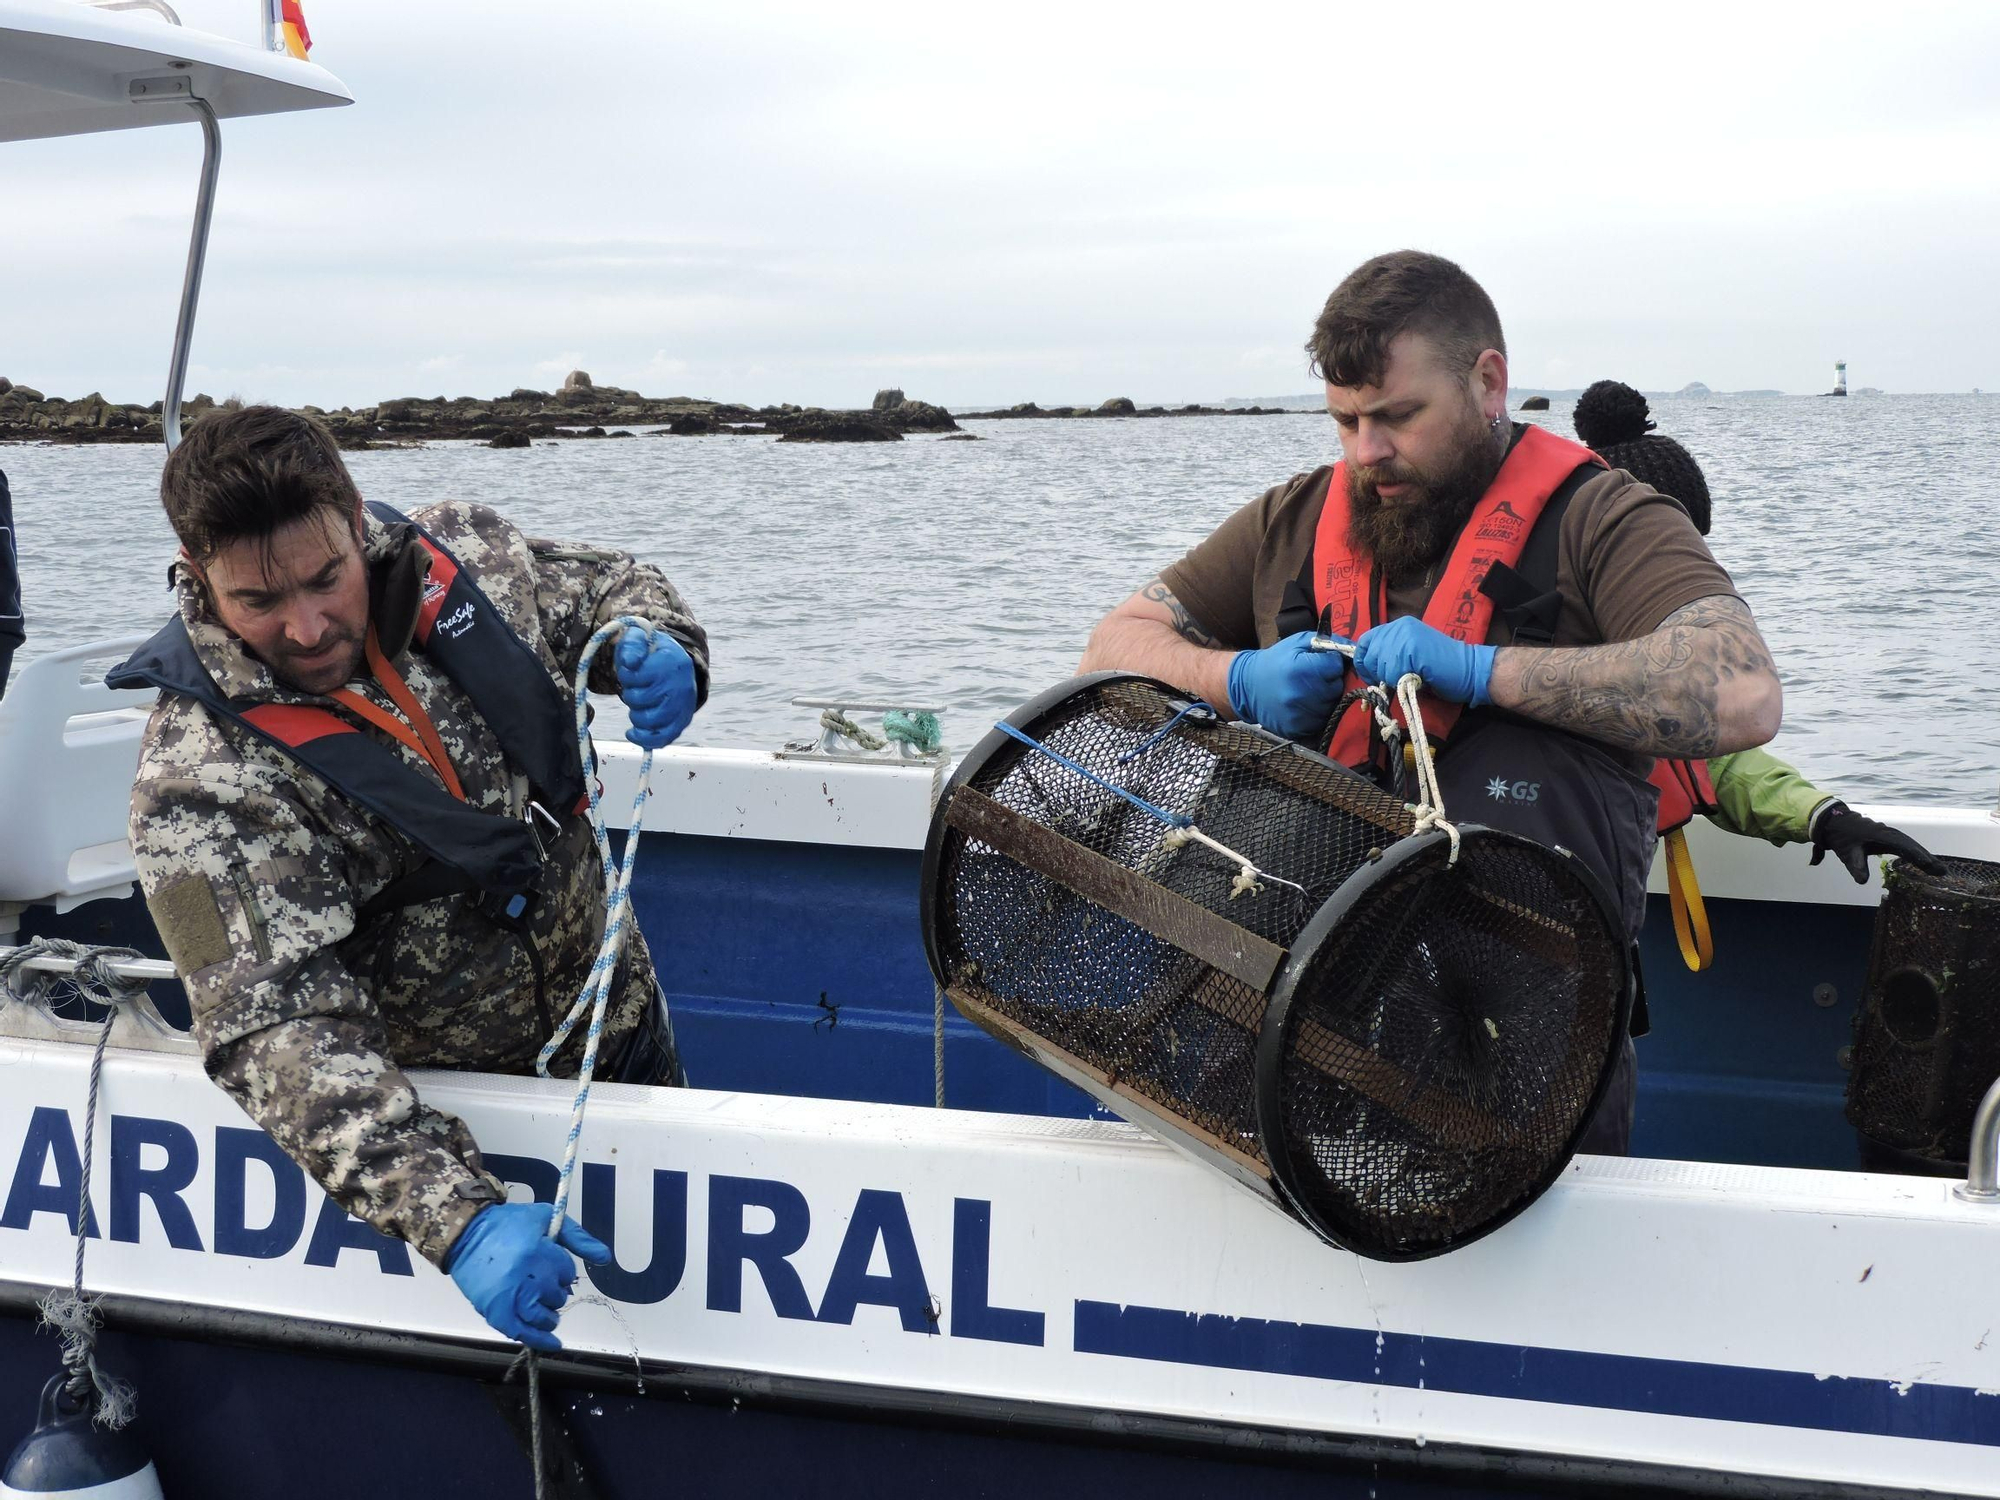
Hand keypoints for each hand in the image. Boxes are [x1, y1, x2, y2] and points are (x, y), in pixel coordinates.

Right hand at [445, 1201, 611, 1351]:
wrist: (466, 1233)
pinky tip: (552, 1343)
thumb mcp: (547, 1219)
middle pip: (556, 1296)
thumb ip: (579, 1238)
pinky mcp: (493, 1310)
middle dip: (556, 1292)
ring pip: (541, 1317)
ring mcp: (508, 1296)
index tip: (552, 1265)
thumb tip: (605, 1258)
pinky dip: (537, 1340)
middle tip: (545, 1284)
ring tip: (548, 1312)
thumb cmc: (509, 1224)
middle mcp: (523, 1277)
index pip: (567, 1273)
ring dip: (549, 1317)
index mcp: (537, 1251)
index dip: (563, 1271)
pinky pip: (519, 1331)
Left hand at [615, 628, 696, 749]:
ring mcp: (684, 706)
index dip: (626, 676)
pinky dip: (646, 739)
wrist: (675, 664)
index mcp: (671, 662)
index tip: (629, 670)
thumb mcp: (640, 639)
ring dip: (636, 716)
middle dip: (631, 696)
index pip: (637, 677)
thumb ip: (632, 645)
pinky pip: (664, 738)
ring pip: (651, 722)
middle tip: (635, 688)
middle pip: (642, 700)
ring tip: (637, 706)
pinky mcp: (683, 722)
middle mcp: (681, 685)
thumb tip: (630, 662)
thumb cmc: (652, 653)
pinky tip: (633, 733)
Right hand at [1224, 630, 1352, 740]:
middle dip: (1330, 682)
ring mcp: (1298, 714)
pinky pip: (1321, 721)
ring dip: (1325, 699)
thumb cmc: (1277, 660)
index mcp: (1301, 669)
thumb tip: (1356, 649)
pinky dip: (1317, 713)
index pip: (1336, 667)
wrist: (1248, 686)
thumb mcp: (1299, 642)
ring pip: (1331, 707)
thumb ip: (1329, 642)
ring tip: (1309, 691)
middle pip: (1336, 688)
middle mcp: (1301, 694)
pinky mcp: (1296, 728)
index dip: (1331, 664)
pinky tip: (1305, 704)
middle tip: (1314, 678)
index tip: (1321, 663)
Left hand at [1351, 617, 1495, 706]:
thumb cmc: (1441, 668)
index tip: (1370, 675)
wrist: (1469, 669)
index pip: (1365, 640)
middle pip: (1369, 654)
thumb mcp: (1410, 654)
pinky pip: (1391, 672)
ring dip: (1389, 678)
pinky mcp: (1410, 650)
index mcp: (1399, 625)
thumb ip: (1390, 654)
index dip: (1364, 660)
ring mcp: (1404, 636)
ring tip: (1409, 677)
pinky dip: (1399, 681)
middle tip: (1393, 680)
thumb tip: (1366, 666)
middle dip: (1375, 672)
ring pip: (1378, 665)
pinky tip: (1414, 678)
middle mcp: (1399, 626)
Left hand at [1810, 803, 1944, 883]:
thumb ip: (1855, 866)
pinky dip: (1916, 853)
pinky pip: (1906, 845)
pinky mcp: (1888, 837)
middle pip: (1912, 845)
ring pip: (1911, 844)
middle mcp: (1889, 832)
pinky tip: (1924, 862)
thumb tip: (1862, 881)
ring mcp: (1890, 833)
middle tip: (1943, 872)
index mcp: (1881, 835)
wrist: (1833, 822)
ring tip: (1939, 869)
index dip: (1916, 855)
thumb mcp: (1847, 853)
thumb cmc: (1841, 838)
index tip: (1929, 865)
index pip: (1902, 846)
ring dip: (1925, 856)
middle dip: (1927, 858)